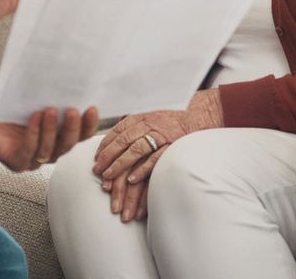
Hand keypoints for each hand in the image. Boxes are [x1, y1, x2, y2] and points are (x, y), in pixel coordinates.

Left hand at [0, 90, 98, 172]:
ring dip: (52, 130)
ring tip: (50, 110)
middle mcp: (47, 151)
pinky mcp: (15, 162)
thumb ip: (50, 96)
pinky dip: (33, 135)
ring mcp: (32, 160)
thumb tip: (70, 79)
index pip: (79, 136)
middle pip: (67, 146)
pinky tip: (34, 118)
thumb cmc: (6, 106)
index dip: (88, 125)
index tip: (92, 107)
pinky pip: (28, 153)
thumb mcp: (32, 98)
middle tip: (74, 110)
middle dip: (73, 128)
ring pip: (49, 151)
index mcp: (56, 137)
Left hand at [92, 90, 222, 222]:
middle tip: (97, 172)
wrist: (200, 116)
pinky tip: (132, 179)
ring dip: (120, 165)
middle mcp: (149, 124)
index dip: (105, 146)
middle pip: (122, 141)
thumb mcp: (151, 118)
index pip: (117, 131)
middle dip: (108, 157)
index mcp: (141, 117)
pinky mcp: (172, 145)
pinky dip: (142, 168)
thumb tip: (114, 141)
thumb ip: (135, 128)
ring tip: (109, 178)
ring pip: (135, 150)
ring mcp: (161, 134)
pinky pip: (155, 158)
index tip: (95, 160)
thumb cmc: (173, 121)